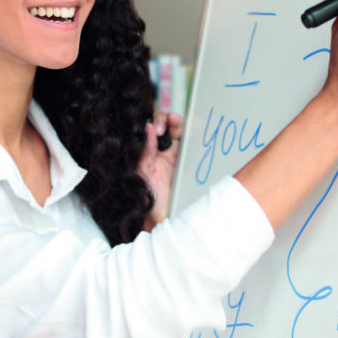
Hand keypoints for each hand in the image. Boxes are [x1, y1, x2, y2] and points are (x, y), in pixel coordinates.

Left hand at [138, 112, 183, 230]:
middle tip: (168, 123)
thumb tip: (148, 128)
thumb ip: (145, 151)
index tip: (156, 127)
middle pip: (168, 126)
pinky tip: (192, 130)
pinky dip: (194, 134)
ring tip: (175, 122)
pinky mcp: (190, 161)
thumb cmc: (147, 198)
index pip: (153, 128)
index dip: (155, 122)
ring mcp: (178, 155)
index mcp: (149, 151)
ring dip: (179, 124)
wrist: (161, 217)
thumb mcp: (142, 172)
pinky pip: (194, 145)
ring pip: (181, 132)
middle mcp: (163, 150)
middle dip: (168, 119)